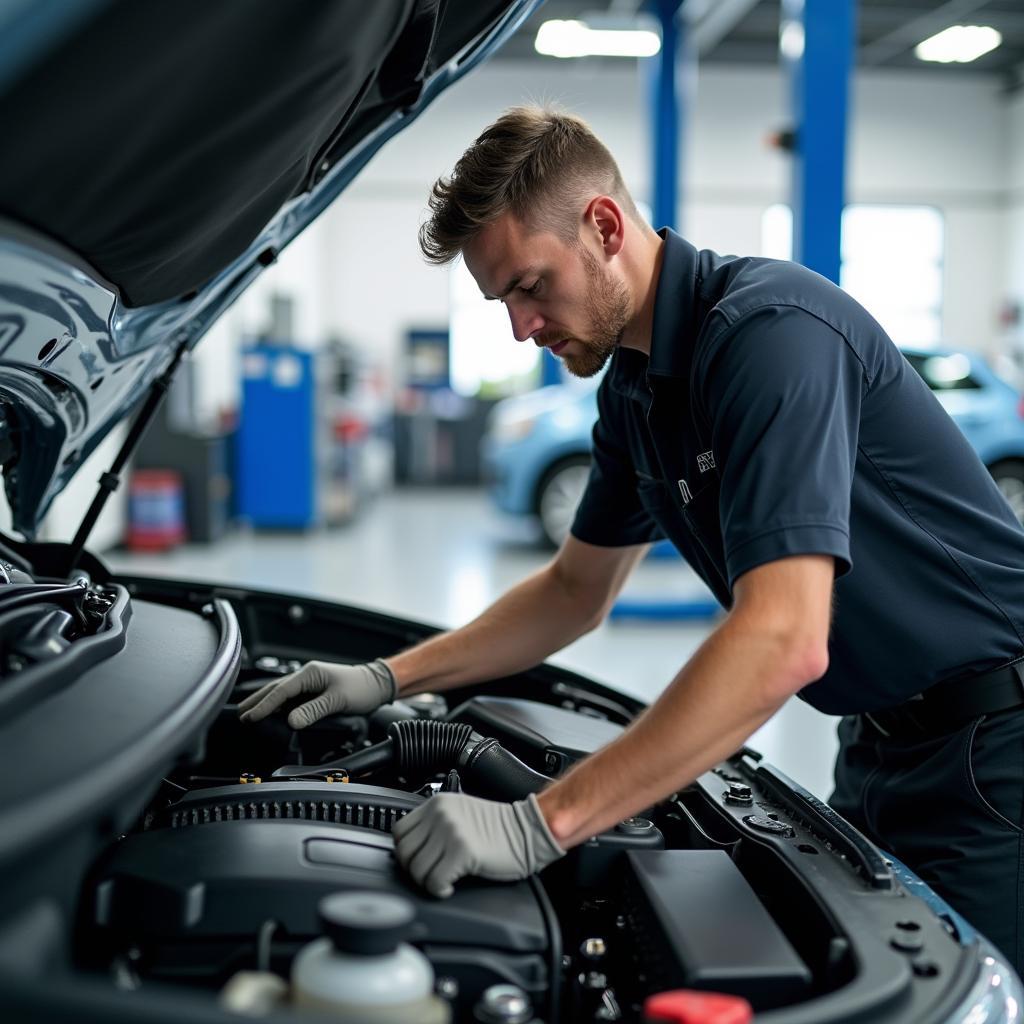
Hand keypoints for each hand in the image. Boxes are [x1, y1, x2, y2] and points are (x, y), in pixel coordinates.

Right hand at [237, 659, 396, 728]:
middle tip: (240, 715)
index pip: (280, 691)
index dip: (264, 705)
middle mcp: (306, 676)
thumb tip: (291, 721)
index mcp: (310, 673)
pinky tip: (271, 714)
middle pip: (275, 689)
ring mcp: (309, 684)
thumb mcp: (337, 700)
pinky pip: (291, 699)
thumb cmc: (361, 688)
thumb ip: (314, 711)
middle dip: (257, 702)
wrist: (377, 684)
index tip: (250, 717)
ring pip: (281, 694)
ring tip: (249, 714)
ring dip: (265, 703)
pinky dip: (278, 706)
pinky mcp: (313, 691)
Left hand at [392, 792, 563, 897]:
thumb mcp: (459, 815)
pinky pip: (434, 881)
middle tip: (429, 875)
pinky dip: (439, 890)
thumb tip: (410, 850)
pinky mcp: (462, 851)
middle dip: (414, 870)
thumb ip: (434, 825)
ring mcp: (451, 831)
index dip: (405, 851)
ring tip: (441, 880)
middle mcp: (441, 814)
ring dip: (427, 882)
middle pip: (404, 851)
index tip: (417, 860)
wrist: (527, 831)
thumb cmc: (498, 828)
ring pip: (417, 869)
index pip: (400, 831)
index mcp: (437, 803)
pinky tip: (449, 887)